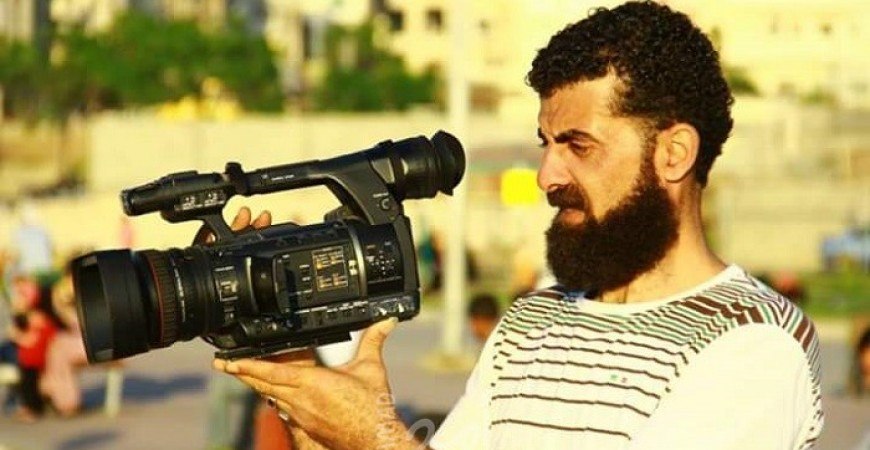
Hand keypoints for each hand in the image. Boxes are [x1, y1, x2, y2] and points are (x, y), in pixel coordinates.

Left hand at [213, 318, 420, 449]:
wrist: (374, 440)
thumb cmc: (372, 408)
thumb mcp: (372, 369)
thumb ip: (374, 341)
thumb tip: (386, 321)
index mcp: (312, 384)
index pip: (272, 373)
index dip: (248, 365)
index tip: (230, 359)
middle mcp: (301, 401)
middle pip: (262, 384)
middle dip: (240, 373)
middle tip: (222, 363)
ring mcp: (301, 415)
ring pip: (270, 396)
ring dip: (255, 384)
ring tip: (240, 373)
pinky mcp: (306, 425)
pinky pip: (282, 408)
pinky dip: (273, 397)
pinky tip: (270, 393)